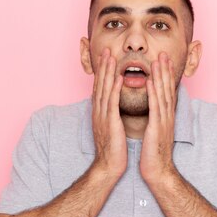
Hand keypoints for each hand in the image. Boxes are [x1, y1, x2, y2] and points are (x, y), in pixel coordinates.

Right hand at [91, 48, 126, 178]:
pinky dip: (114, 89)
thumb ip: (111, 115)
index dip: (102, 72)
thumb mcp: (111, 128)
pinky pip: (112, 103)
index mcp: (99, 112)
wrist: (109, 166)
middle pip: (99, 84)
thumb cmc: (113, 149)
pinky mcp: (109, 123)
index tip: (106, 57)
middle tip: (106, 50)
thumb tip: (114, 106)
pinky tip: (118, 77)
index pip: (100, 88)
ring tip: (110, 57)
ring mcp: (102, 116)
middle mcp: (98, 112)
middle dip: (103, 66)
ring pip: (104, 90)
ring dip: (107, 72)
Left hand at [140, 52, 177, 183]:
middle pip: (168, 89)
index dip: (166, 75)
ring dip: (161, 76)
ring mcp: (164, 121)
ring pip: (163, 94)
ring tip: (158, 60)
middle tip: (163, 53)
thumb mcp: (155, 133)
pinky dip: (153, 93)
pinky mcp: (157, 128)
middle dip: (166, 70)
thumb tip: (152, 111)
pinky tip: (151, 81)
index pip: (167, 92)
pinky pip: (155, 107)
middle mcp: (167, 116)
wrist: (158, 172)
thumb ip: (155, 120)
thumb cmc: (154, 154)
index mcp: (166, 117)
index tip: (163, 61)